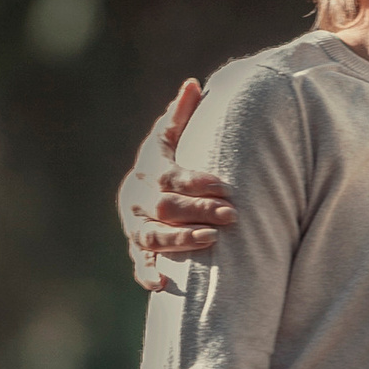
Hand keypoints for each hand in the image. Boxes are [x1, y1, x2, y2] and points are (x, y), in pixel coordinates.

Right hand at [117, 79, 227, 290]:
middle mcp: (136, 200)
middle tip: (233, 215)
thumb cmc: (167, 163)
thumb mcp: (172, 139)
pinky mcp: (137, 250)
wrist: (144, 194)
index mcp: (146, 171)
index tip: (222, 184)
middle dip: (198, 211)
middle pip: (164, 207)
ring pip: (152, 237)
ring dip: (181, 240)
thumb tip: (193, 83)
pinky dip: (147, 275)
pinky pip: (138, 264)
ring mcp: (134, 227)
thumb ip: (182, 115)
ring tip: (211, 240)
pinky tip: (163, 285)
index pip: (168, 175)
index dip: (194, 180)